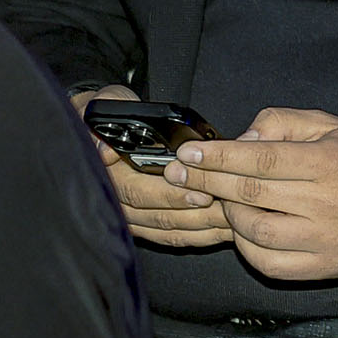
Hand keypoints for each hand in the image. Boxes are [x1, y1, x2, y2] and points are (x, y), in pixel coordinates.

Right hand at [70, 86, 232, 248]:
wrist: (104, 121)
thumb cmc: (110, 108)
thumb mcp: (109, 101)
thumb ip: (108, 119)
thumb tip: (105, 151)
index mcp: (109, 172)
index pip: (139, 193)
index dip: (172, 196)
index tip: (202, 194)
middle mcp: (116, 199)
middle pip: (159, 216)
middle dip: (197, 214)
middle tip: (228, 207)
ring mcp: (129, 214)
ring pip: (167, 229)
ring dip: (201, 227)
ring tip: (233, 218)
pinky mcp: (143, 222)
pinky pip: (170, 235)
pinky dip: (196, 235)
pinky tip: (221, 230)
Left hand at [165, 108, 337, 282]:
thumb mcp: (328, 125)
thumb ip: (281, 122)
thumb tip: (241, 141)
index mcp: (328, 161)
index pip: (259, 159)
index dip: (218, 157)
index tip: (188, 154)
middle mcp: (325, 201)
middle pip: (250, 194)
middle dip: (207, 182)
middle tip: (180, 175)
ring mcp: (323, 238)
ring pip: (254, 231)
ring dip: (228, 215)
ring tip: (221, 201)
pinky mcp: (321, 266)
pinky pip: (268, 263)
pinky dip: (245, 247)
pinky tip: (243, 230)